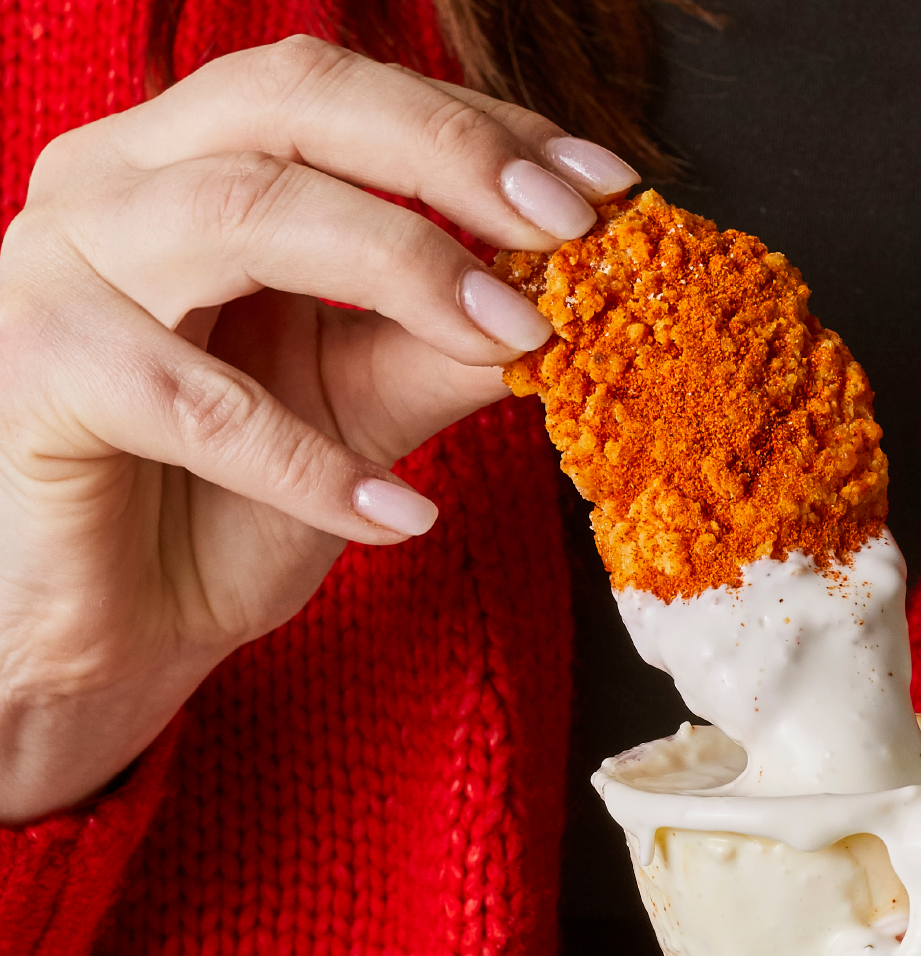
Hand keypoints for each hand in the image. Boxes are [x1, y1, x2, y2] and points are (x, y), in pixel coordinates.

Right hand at [0, 37, 635, 823]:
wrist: (116, 629)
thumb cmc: (227, 506)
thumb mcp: (360, 410)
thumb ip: (444, 345)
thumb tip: (570, 301)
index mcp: (194, 166)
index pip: (346, 97)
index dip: (479, 127)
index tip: (601, 183)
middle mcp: (118, 184)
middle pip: (292, 105)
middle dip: (450, 159)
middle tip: (568, 227)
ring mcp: (61, 268)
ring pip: (244, 220)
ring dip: (405, 272)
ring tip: (517, 341)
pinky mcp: (40, 376)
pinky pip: (195, 404)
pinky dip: (312, 464)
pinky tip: (405, 514)